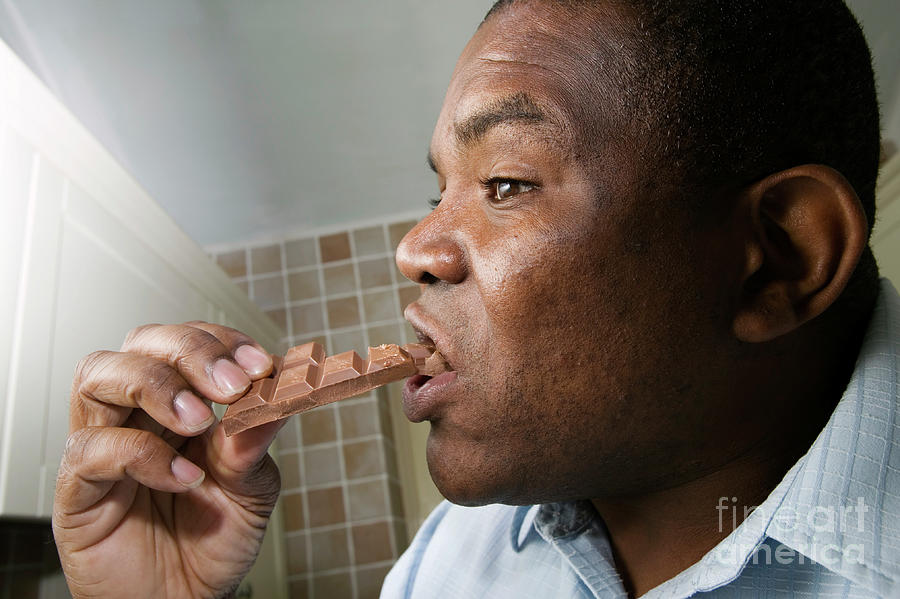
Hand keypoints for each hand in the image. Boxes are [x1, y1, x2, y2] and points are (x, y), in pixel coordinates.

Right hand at [53, 322, 282, 598]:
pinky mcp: (79, 486)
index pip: (189, 342)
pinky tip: (182, 478)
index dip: (222, 342)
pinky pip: (93, 448)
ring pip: (100, 375)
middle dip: (190, 350)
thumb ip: (255, 444)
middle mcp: (139, 414)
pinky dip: (143, 455)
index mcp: (183, 403)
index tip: (260, 363)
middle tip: (230, 383)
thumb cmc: (211, 544)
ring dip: (156, 386)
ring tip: (199, 421)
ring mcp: (105, 444)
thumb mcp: (251, 491)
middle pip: (142, 344)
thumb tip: (277, 397)